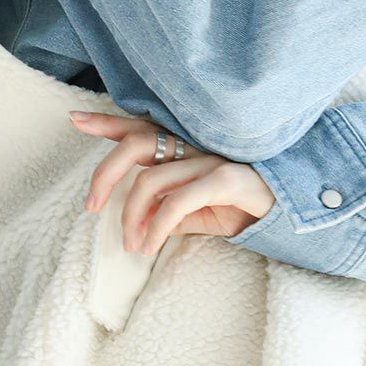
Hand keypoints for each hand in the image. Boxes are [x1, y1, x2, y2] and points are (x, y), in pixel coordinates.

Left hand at [69, 110, 276, 256]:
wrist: (290, 210)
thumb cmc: (242, 205)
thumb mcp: (197, 208)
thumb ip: (167, 209)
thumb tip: (139, 222)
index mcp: (186, 145)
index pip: (140, 127)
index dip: (106, 121)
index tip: (75, 119)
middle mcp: (196, 144)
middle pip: (136, 144)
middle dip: (104, 175)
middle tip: (90, 208)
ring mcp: (211, 158)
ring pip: (151, 180)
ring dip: (132, 218)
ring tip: (131, 246)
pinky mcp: (226, 179)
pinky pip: (178, 202)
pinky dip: (157, 227)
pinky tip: (150, 246)